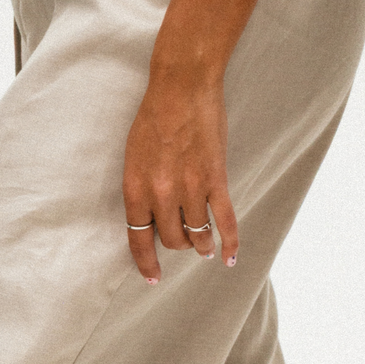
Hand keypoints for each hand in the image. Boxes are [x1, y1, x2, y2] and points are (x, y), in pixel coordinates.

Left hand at [123, 72, 239, 281]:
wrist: (182, 87)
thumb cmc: (154, 115)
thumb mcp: (134, 155)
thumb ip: (142, 186)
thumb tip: (153, 213)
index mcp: (135, 189)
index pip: (138, 239)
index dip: (146, 262)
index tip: (153, 276)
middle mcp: (161, 195)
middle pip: (171, 239)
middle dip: (177, 245)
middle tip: (184, 242)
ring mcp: (191, 188)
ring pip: (197, 234)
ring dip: (201, 245)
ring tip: (204, 249)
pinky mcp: (215, 178)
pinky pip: (225, 219)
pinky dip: (230, 241)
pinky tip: (230, 257)